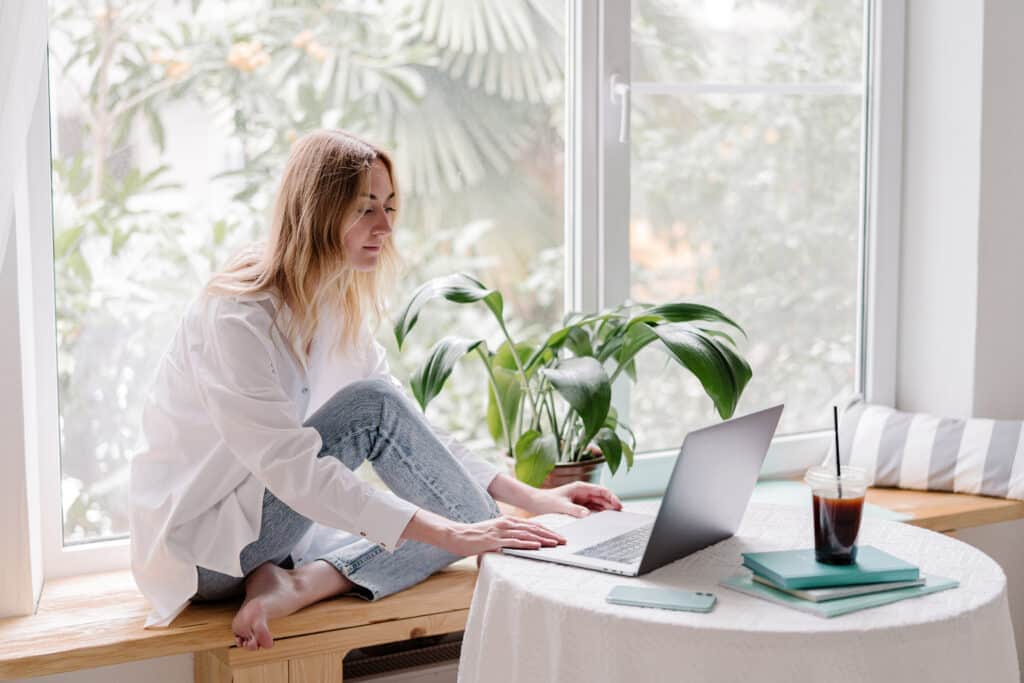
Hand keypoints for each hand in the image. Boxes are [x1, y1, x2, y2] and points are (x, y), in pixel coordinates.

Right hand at [443, 516, 566, 555]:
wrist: (456, 535)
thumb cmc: (475, 537)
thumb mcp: (494, 533)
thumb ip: (507, 537)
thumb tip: (520, 543)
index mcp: (508, 521)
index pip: (532, 525)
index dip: (547, 530)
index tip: (559, 536)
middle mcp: (506, 523)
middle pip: (533, 528)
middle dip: (550, 534)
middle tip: (564, 541)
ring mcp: (501, 531)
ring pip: (527, 534)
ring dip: (543, 539)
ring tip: (556, 544)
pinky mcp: (494, 540)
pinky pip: (514, 542)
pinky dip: (527, 543)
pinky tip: (537, 545)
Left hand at [529, 481, 622, 517]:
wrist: (535, 503)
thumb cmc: (546, 501)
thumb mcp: (561, 506)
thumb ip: (574, 510)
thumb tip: (587, 514)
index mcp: (580, 487)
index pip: (601, 490)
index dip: (612, 497)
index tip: (618, 505)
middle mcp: (583, 492)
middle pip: (602, 497)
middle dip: (612, 504)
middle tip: (620, 514)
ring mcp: (581, 499)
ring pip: (599, 504)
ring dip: (607, 510)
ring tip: (615, 518)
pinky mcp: (578, 506)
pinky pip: (593, 509)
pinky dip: (599, 514)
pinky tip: (604, 520)